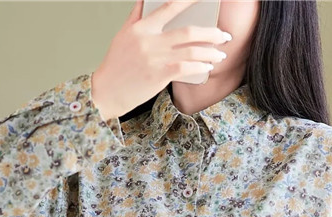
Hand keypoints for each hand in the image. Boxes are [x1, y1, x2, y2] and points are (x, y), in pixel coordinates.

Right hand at [91, 0, 231, 120]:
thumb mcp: (123, 35)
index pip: (169, 7)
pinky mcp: (159, 75)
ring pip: (191, 50)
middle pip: (189, 31)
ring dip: (210, 52)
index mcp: (141, 27)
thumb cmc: (116, 66)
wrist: (106, 92)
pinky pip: (187, 67)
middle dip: (212, 33)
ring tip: (220, 55)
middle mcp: (149, 40)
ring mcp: (155, 58)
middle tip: (224, 35)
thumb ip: (137, 16)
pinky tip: (207, 68)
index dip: (189, 0)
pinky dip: (200, 67)